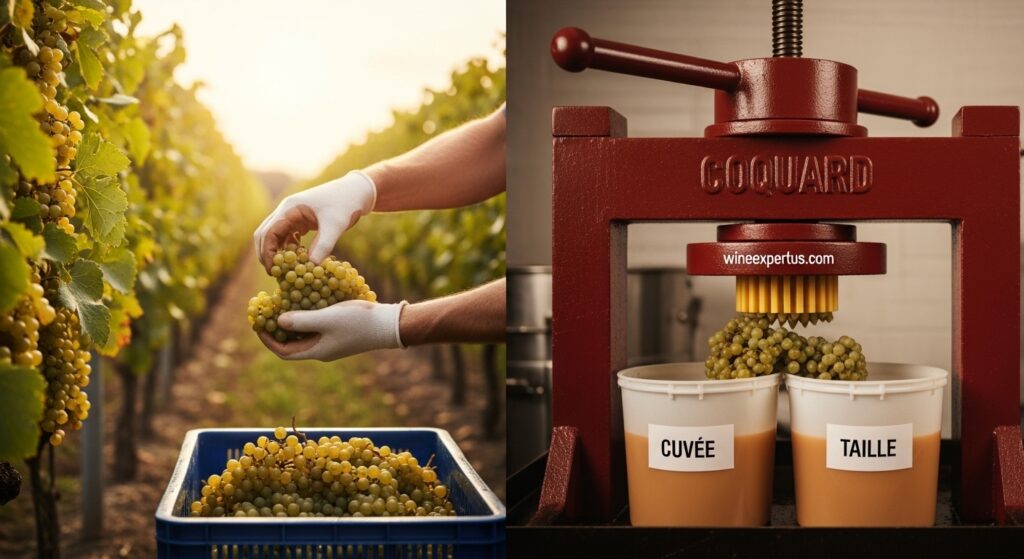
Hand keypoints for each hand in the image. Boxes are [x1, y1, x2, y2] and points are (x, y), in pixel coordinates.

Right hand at [253, 171, 375, 269]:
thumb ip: (324, 244)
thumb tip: (311, 265)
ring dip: (277, 252)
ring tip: (286, 270)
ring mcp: (294, 215)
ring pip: (276, 236)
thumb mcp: (336, 225)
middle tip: (274, 273)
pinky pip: (288, 236)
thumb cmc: (346, 203)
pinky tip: (298, 259)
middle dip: (267, 253)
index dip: (267, 252)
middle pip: (266, 233)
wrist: (357, 191)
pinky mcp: (302, 221)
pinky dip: (289, 248)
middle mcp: (287, 210)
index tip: (273, 269)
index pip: (268, 232)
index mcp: (290, 208)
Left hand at [258, 300, 406, 360]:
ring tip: (283, 304)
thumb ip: (301, 320)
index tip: (258, 324)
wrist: (389, 324)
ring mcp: (332, 342)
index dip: (267, 339)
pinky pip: (316, 327)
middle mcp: (322, 349)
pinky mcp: (340, 333)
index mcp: (316, 350)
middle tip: (267, 312)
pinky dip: (307, 316)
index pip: (284, 351)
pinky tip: (307, 300)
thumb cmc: (359, 321)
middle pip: (292, 343)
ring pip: (304, 334)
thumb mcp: (327, 318)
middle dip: (277, 329)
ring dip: (292, 321)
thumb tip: (278, 320)